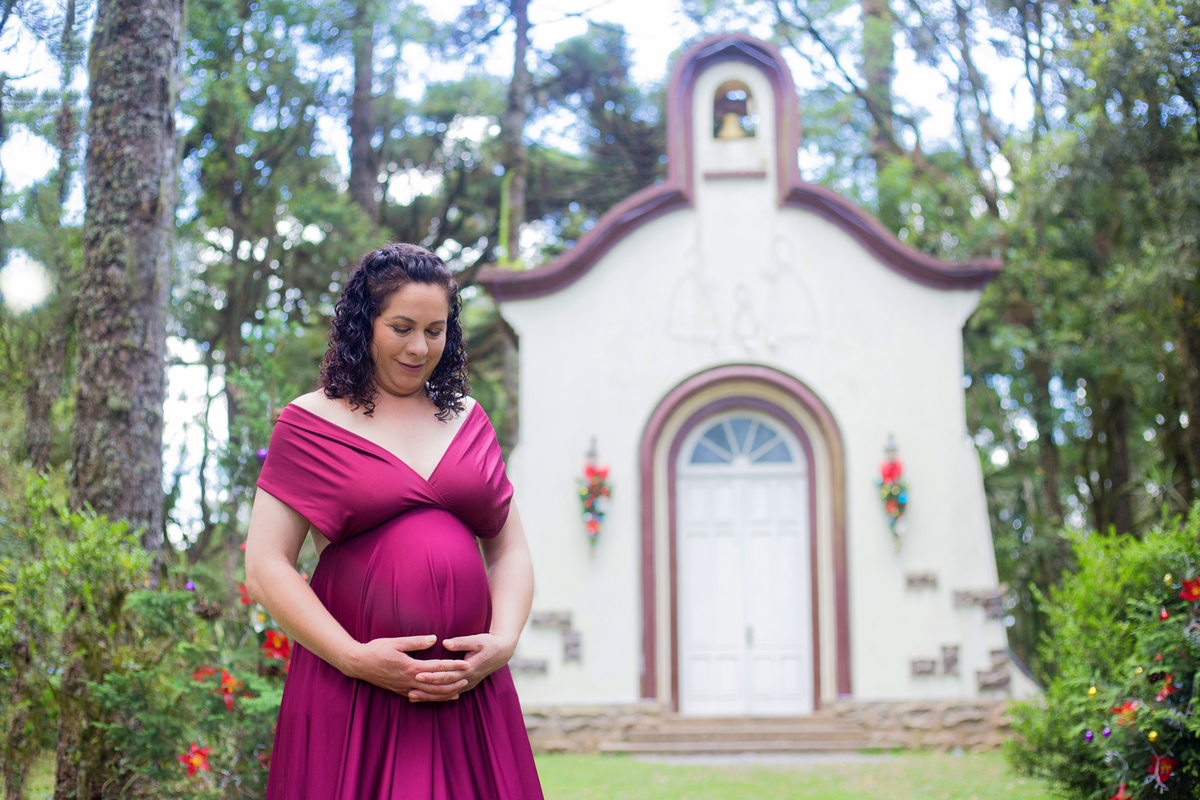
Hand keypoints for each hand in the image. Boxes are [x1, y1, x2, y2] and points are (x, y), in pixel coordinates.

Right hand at [340, 635, 469, 699]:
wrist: (358, 664)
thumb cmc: (376, 650)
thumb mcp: (396, 642)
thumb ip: (416, 641)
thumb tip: (434, 639)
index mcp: (410, 667)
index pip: (437, 667)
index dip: (453, 666)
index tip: (467, 663)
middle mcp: (409, 680)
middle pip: (437, 684)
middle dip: (454, 681)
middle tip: (469, 677)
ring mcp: (405, 688)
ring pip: (430, 694)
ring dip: (447, 692)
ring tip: (461, 689)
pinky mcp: (400, 691)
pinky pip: (421, 697)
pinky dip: (434, 697)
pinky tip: (442, 696)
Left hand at [407, 633, 516, 701]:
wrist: (502, 653)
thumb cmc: (488, 643)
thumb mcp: (477, 639)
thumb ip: (461, 642)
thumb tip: (445, 643)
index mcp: (469, 668)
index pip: (447, 675)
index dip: (432, 676)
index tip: (418, 674)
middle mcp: (468, 680)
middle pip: (444, 688)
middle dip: (427, 689)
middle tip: (410, 688)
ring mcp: (467, 685)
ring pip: (446, 694)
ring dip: (429, 696)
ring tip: (412, 696)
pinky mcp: (466, 686)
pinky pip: (449, 694)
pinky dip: (437, 697)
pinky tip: (424, 697)